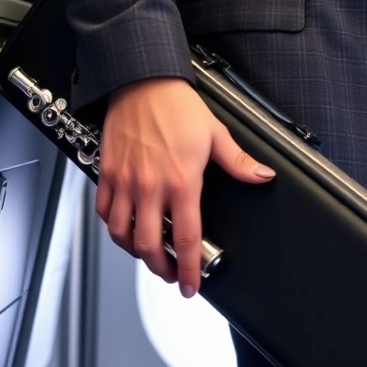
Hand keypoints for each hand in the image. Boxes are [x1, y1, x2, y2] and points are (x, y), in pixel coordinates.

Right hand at [96, 77, 275, 297]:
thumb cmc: (176, 105)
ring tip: (149, 256)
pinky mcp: (109, 173)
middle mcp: (151, 187)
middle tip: (171, 274)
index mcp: (182, 182)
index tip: (191, 285)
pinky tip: (125, 229)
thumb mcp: (215, 134)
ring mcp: (126, 182)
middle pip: (150, 246)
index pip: (187, 240)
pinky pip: (104, 211)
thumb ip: (238, 162)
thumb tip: (261, 176)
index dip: (190, 269)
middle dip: (162, 269)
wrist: (142, 80)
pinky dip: (114, 227)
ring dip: (136, 252)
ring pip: (123, 234)